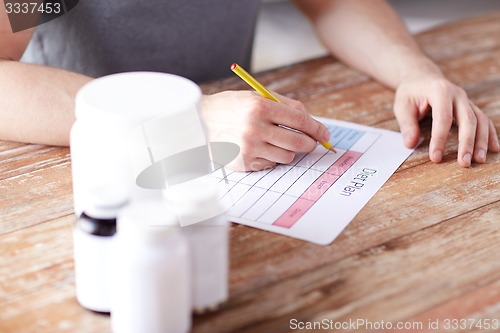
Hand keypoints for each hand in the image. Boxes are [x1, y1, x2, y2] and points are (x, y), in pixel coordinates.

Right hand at [201, 90, 330, 170]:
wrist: (199, 122)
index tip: (325, 135)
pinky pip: (271, 164)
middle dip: (309, 143)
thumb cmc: (231, 108)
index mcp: (260, 106)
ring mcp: (249, 148)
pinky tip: (259, 148)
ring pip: (287, 156)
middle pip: (298, 141)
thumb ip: (284, 106)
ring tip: (275, 142)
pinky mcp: (244, 162)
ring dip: (288, 150)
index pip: (300, 119)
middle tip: (311, 143)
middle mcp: (254, 127)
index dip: (317, 129)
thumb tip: (311, 122)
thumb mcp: (256, 97)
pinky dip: (272, 158)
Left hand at [394, 74, 499, 166]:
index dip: (440, 139)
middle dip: (467, 143)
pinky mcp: (470, 107)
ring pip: (480, 120)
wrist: (421, 78)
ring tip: (479, 160)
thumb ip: (407, 125)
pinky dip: (489, 134)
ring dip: (481, 141)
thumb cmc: (411, 93)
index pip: (443, 118)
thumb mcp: (402, 106)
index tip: (436, 157)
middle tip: (464, 162)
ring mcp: (466, 101)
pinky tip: (493, 149)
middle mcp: (457, 95)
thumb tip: (410, 144)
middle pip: (468, 119)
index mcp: (439, 91)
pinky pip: (484, 120)